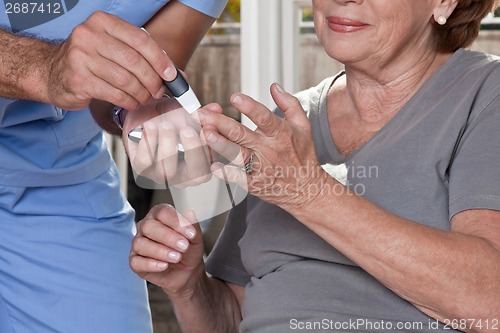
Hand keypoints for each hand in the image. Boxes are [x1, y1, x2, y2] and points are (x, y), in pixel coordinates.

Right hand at [47, 11, 174, 110]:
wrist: (52, 72)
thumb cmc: (90, 61)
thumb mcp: (112, 48)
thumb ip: (141, 56)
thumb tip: (174, 73)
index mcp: (102, 22)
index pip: (140, 39)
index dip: (160, 59)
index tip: (170, 74)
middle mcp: (89, 35)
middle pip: (134, 61)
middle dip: (152, 80)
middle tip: (158, 90)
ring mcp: (80, 57)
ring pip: (125, 79)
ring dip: (141, 93)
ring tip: (144, 97)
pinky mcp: (78, 80)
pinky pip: (114, 93)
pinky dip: (128, 101)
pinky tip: (131, 102)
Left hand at [123, 98, 220, 187]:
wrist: (146, 115)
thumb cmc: (171, 119)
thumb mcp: (189, 114)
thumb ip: (204, 115)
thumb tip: (215, 109)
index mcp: (201, 165)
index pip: (213, 165)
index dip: (212, 149)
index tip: (207, 129)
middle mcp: (184, 175)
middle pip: (196, 175)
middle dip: (193, 150)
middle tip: (187, 130)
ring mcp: (162, 175)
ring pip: (168, 170)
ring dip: (167, 144)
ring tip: (166, 124)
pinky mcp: (141, 169)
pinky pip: (145, 162)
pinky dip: (149, 142)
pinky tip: (150, 127)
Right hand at [129, 204, 204, 294]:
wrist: (187, 271)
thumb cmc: (188, 250)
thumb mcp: (195, 238)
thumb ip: (193, 226)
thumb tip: (190, 213)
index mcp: (160, 215)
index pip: (163, 212)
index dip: (177, 222)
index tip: (191, 233)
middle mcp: (146, 226)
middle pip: (148, 226)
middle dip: (168, 237)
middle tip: (184, 246)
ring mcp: (138, 243)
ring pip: (140, 244)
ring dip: (160, 251)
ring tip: (176, 257)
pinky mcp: (135, 261)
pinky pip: (136, 262)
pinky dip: (151, 264)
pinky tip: (164, 265)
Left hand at [197, 83, 329, 209]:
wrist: (307, 188)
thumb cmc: (303, 155)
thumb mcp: (303, 126)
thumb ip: (289, 104)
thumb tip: (274, 86)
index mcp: (280, 133)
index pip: (264, 117)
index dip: (249, 107)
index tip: (234, 97)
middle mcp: (268, 149)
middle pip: (241, 134)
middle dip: (219, 122)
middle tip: (201, 114)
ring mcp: (261, 167)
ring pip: (236, 154)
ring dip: (220, 144)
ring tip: (205, 135)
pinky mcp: (255, 183)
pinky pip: (238, 177)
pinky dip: (225, 172)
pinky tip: (213, 166)